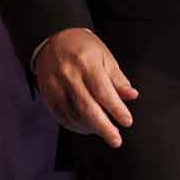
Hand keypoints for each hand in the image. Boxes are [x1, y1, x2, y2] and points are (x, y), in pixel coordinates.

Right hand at [32, 28, 138, 147]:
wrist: (52, 39)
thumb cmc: (82, 48)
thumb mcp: (104, 56)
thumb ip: (118, 78)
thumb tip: (131, 96)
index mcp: (86, 63)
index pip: (103, 91)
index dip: (116, 109)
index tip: (127, 121)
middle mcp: (68, 75)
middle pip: (87, 107)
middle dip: (104, 127)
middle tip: (116, 140)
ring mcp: (55, 86)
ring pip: (74, 115)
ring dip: (91, 128)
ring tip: (105, 132)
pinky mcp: (47, 95)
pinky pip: (62, 116)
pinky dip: (76, 126)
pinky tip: (88, 127)